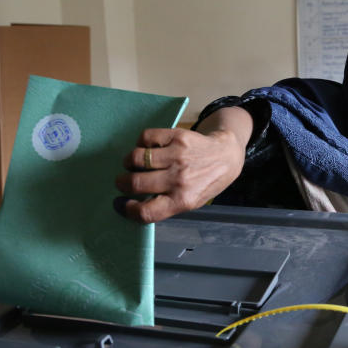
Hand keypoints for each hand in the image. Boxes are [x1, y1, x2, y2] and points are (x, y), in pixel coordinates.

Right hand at [115, 107, 252, 222]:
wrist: (227, 157)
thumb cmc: (205, 182)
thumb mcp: (191, 202)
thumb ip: (166, 205)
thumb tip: (132, 204)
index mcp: (183, 200)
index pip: (146, 212)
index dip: (127, 209)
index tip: (121, 204)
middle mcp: (180, 179)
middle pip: (136, 183)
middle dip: (122, 183)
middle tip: (123, 182)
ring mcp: (178, 156)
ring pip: (136, 158)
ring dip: (129, 162)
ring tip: (134, 164)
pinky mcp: (178, 136)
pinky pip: (146, 137)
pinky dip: (141, 143)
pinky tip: (148, 148)